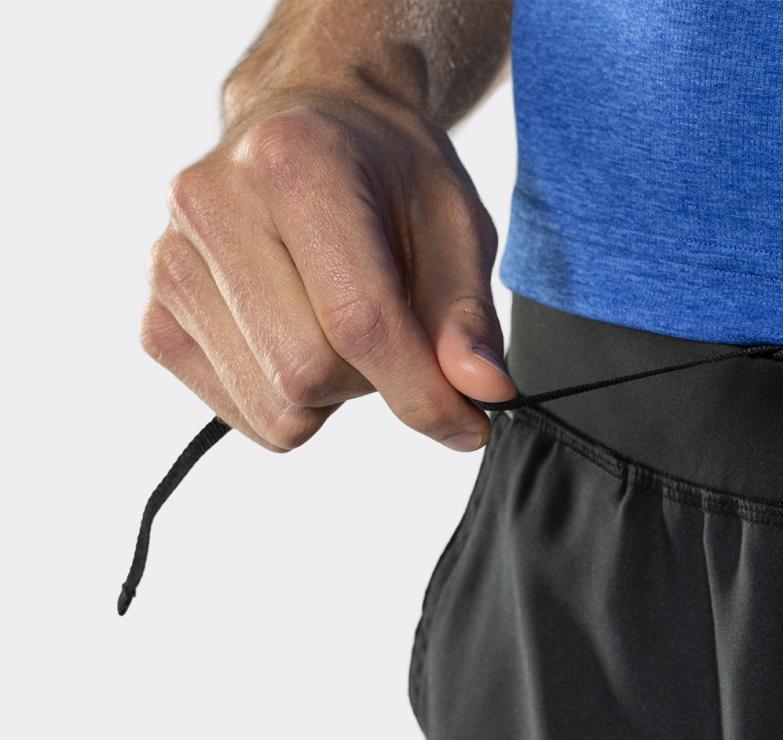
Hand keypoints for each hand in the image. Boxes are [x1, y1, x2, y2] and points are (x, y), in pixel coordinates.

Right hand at [139, 85, 515, 452]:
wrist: (305, 126)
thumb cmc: (386, 174)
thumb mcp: (454, 222)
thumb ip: (467, 315)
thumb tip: (482, 395)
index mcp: (294, 164)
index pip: (358, 322)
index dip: (422, 392)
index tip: (469, 425)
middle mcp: (210, 205)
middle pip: (308, 374)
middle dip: (374, 382)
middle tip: (393, 332)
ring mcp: (170, 263)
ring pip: (275, 407)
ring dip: (332, 395)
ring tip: (339, 326)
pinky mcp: (154, 317)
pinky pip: (240, 413)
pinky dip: (289, 401)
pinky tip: (298, 337)